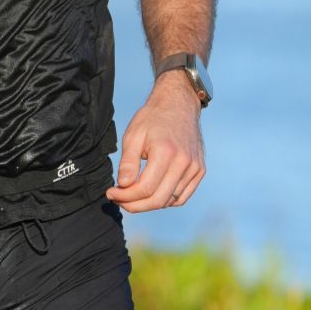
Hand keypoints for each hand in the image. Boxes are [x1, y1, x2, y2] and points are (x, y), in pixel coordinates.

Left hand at [105, 75, 204, 212]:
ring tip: (132, 197)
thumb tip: (123, 186)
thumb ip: (128, 163)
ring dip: (148, 204)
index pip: (145, 189)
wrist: (179, 104)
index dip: (125, 196)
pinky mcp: (199, 171)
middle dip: (134, 205)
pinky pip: (182, 197)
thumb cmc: (153, 118)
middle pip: (158, 200)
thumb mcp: (133, 135)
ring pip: (169, 201)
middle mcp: (184, 163)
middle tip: (119, 200)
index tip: (111, 193)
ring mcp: (195, 168)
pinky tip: (151, 194)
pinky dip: (165, 201)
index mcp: (166, 152)